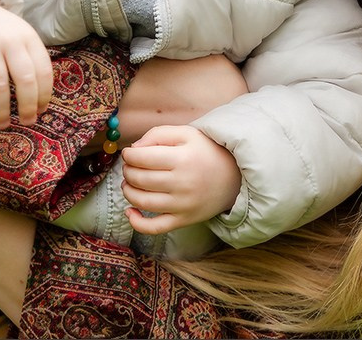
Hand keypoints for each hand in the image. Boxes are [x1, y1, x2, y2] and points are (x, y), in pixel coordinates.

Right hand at [0, 0, 53, 127]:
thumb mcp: (20, 34)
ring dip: (2, 110)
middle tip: (27, 122)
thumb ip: (30, 57)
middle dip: (28, 106)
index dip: (44, 94)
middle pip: (25, 80)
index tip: (42, 110)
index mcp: (28, 37)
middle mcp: (10, 41)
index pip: (43, 70)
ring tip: (2, 124)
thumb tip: (39, 97)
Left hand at [121, 124, 240, 234]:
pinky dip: (137, 223)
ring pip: (143, 201)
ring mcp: (182, 205)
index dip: (129, 155)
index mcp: (182, 158)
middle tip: (129, 166)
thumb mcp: (186, 133)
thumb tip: (134, 150)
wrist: (234, 177)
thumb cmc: (207, 151)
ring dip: (128, 191)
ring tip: (129, 182)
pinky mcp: (184, 220)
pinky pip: (155, 228)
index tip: (128, 153)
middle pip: (141, 179)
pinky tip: (130, 212)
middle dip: (128, 171)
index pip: (143, 158)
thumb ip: (158, 134)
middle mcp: (182, 183)